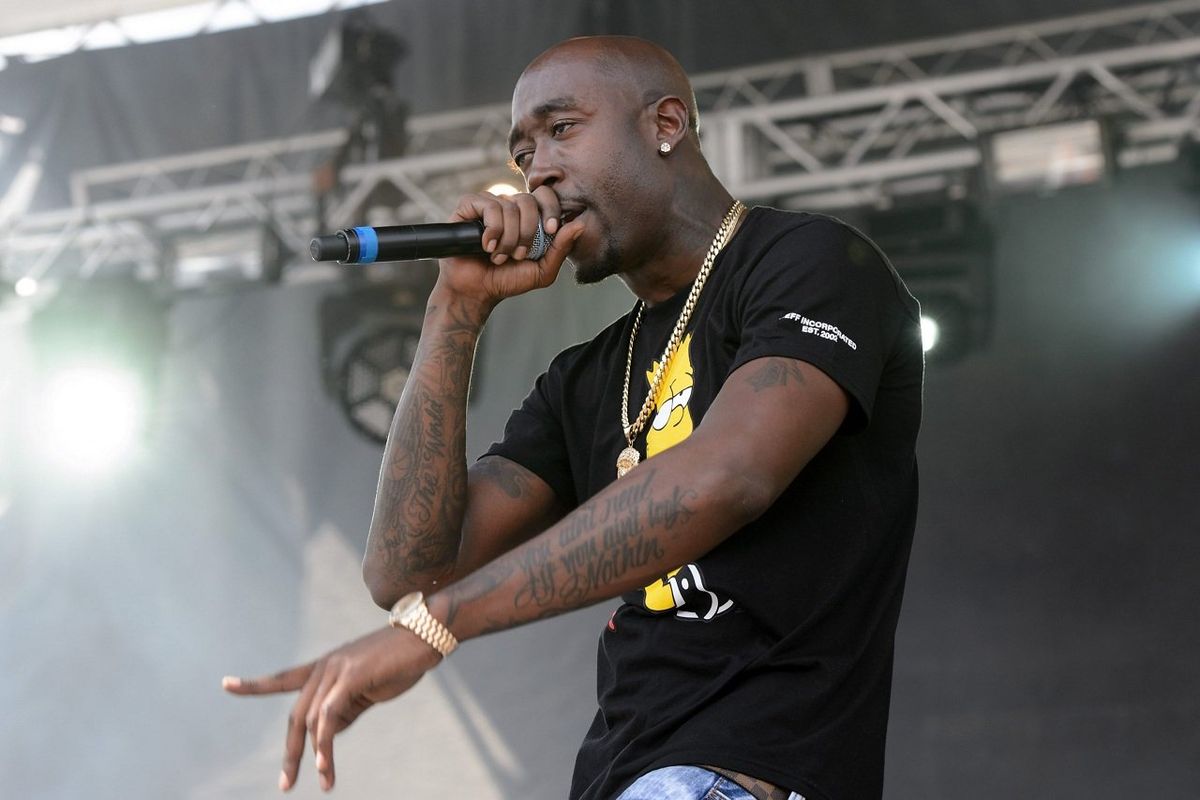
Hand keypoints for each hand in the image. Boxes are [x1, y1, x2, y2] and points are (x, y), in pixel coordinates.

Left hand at [222, 626, 440, 791]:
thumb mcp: (367, 689)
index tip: (225, 684)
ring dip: (317, 756)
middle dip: (291, 753)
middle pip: (296, 716)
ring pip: (313, 721)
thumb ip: (346, 708)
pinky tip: (325, 764)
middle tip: (286, 785)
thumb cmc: (400, 661)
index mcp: (325, 668)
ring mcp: (335, 670)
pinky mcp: (350, 676)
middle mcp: (324, 667)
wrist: (425, 635)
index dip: (254, 685)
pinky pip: (329, 717)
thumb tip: (327, 733)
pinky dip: (325, 743)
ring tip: (324, 782)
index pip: (282, 678)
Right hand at [437, 186, 584, 309]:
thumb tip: (579, 224)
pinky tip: (486, 246)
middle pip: (528, 201)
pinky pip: (489, 206)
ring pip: (508, 206)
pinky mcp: (469, 206)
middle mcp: (509, 206)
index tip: (550, 230)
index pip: (545, 195)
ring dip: (507, 239)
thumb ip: (561, 248)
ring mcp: (489, 204)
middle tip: (518, 255)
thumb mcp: (542, 270)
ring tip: (499, 256)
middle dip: (527, 232)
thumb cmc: (508, 280)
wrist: (477, 291)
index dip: (550, 209)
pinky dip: (491, 230)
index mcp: (528, 217)